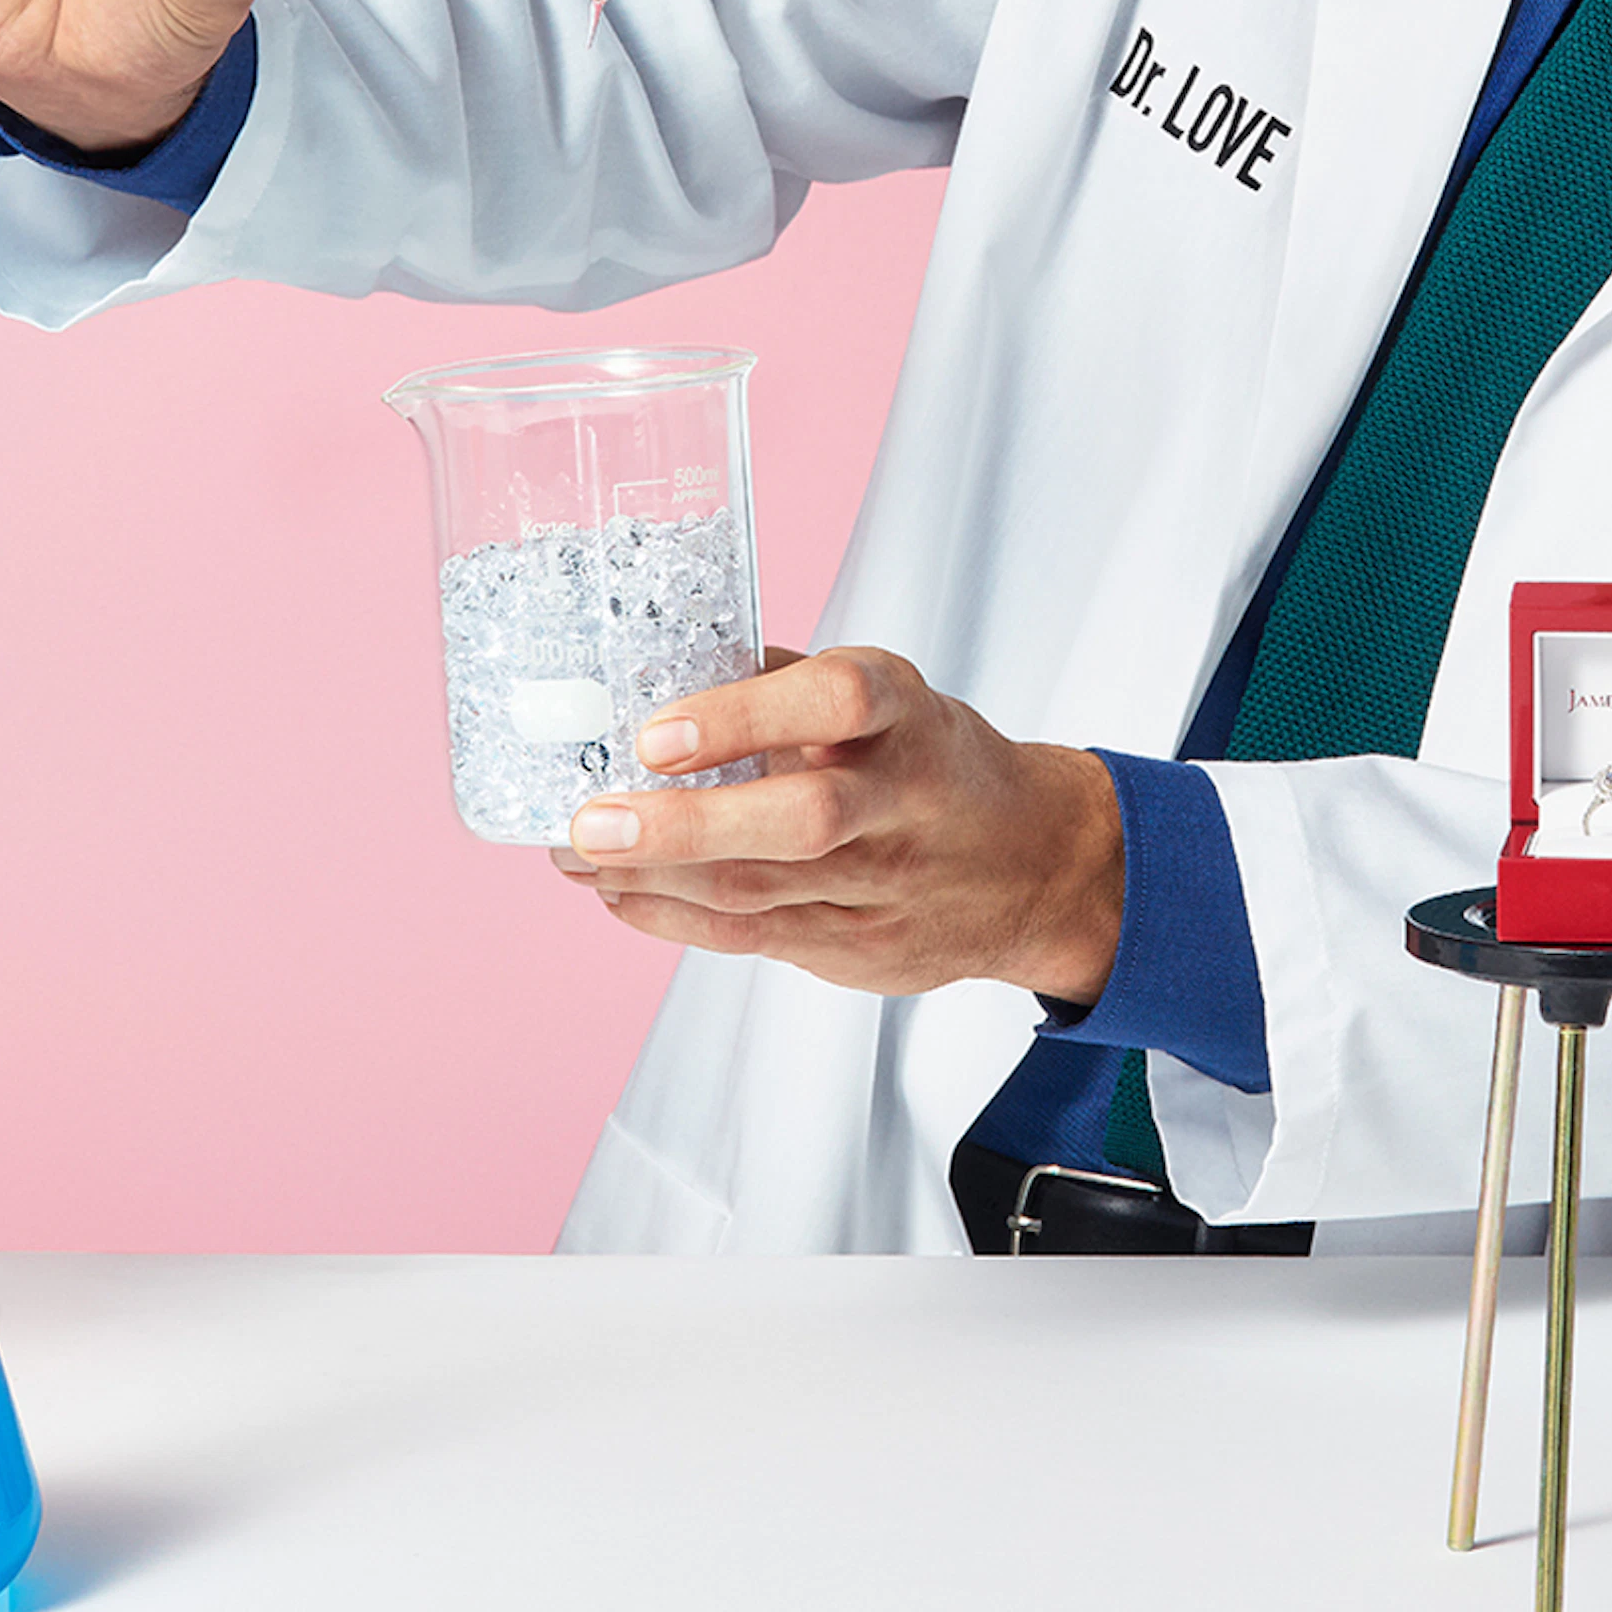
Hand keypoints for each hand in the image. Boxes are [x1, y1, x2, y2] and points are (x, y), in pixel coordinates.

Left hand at [562, 646, 1124, 1005]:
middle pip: (798, 819)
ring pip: (761, 890)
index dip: (742, 716)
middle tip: (590, 820)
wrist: (1033, 865)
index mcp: (908, 714)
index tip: (659, 733)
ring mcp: (885, 883)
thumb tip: (664, 664)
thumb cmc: (935, 763)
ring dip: (653, 875)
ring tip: (578, 853)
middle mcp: (903, 799)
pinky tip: (619, 893)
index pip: (835, 700)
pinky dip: (674, 917)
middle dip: (682, 826)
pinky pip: (753, 936)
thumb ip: (787, 684)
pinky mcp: (861, 947)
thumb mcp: (890, 696)